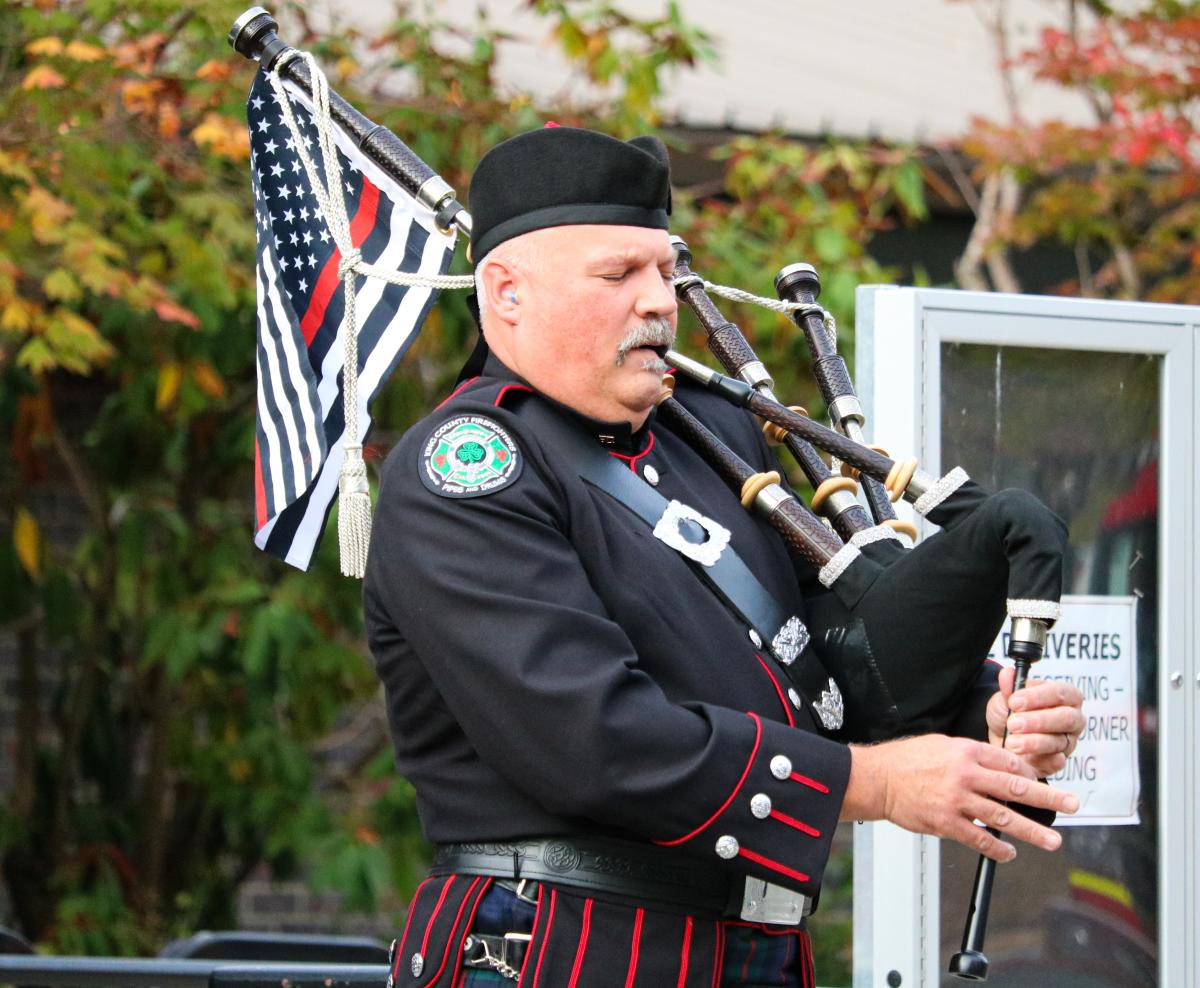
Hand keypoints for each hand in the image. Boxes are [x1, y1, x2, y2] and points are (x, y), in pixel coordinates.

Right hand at [841, 734, 1078, 861]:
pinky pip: (979, 838)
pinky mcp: (945, 823)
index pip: (1010, 762)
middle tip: (1072, 804)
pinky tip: (1010, 852)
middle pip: (1016, 788)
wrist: (879, 779)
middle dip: (1048, 797)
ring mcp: (956, 801)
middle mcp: (965, 775)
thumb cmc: (908, 760)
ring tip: (1052, 840)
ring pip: (1003, 817)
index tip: (1043, 782)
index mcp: (966, 752)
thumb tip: (1000, 767)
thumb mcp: (942, 744)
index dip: (1031, 774)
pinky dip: (997, 847)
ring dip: (1031, 830)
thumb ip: (972, 755)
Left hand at [986, 668, 1085, 777]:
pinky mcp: (1058, 761)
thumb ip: (1009, 687)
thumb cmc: (1010, 712)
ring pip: (1058, 742)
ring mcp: (1067, 742)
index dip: (1038, 697)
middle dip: (1038, 721)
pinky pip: (1056, 763)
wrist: (1001, 737)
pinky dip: (1043, 761)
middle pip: (1066, 719)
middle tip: (1013, 723)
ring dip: (1033, 742)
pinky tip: (1031, 759)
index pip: (1060, 693)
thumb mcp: (1006, 697)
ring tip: (1011, 742)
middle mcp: (1072, 719)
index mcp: (1064, 697)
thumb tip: (1007, 674)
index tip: (1014, 701)